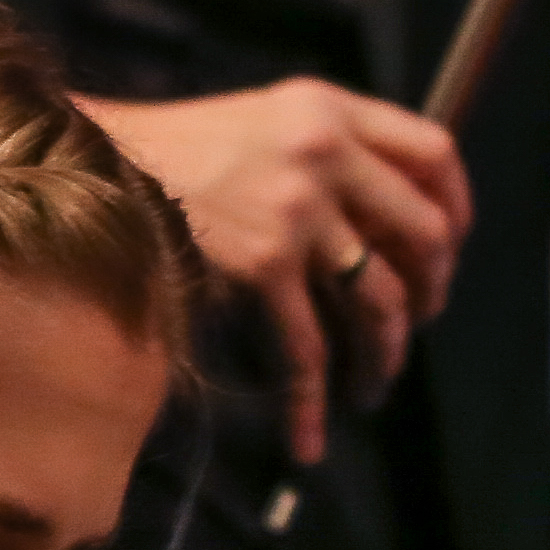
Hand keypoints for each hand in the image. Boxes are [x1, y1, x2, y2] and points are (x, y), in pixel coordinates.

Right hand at [72, 79, 473, 465]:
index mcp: (330, 108)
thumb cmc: (170, 151)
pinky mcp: (263, 263)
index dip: (456, 207)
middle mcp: (325, 152)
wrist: (93, 166)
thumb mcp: (262, 120)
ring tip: (372, 388)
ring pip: (378, 301)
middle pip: (422, 233)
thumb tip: (380, 218)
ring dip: (384, 355)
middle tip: (416, 323)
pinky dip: (312, 402)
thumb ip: (323, 149)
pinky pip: (307, 348)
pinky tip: (309, 441)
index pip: (434, 152)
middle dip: (431, 292)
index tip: (448, 249)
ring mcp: (297, 209)